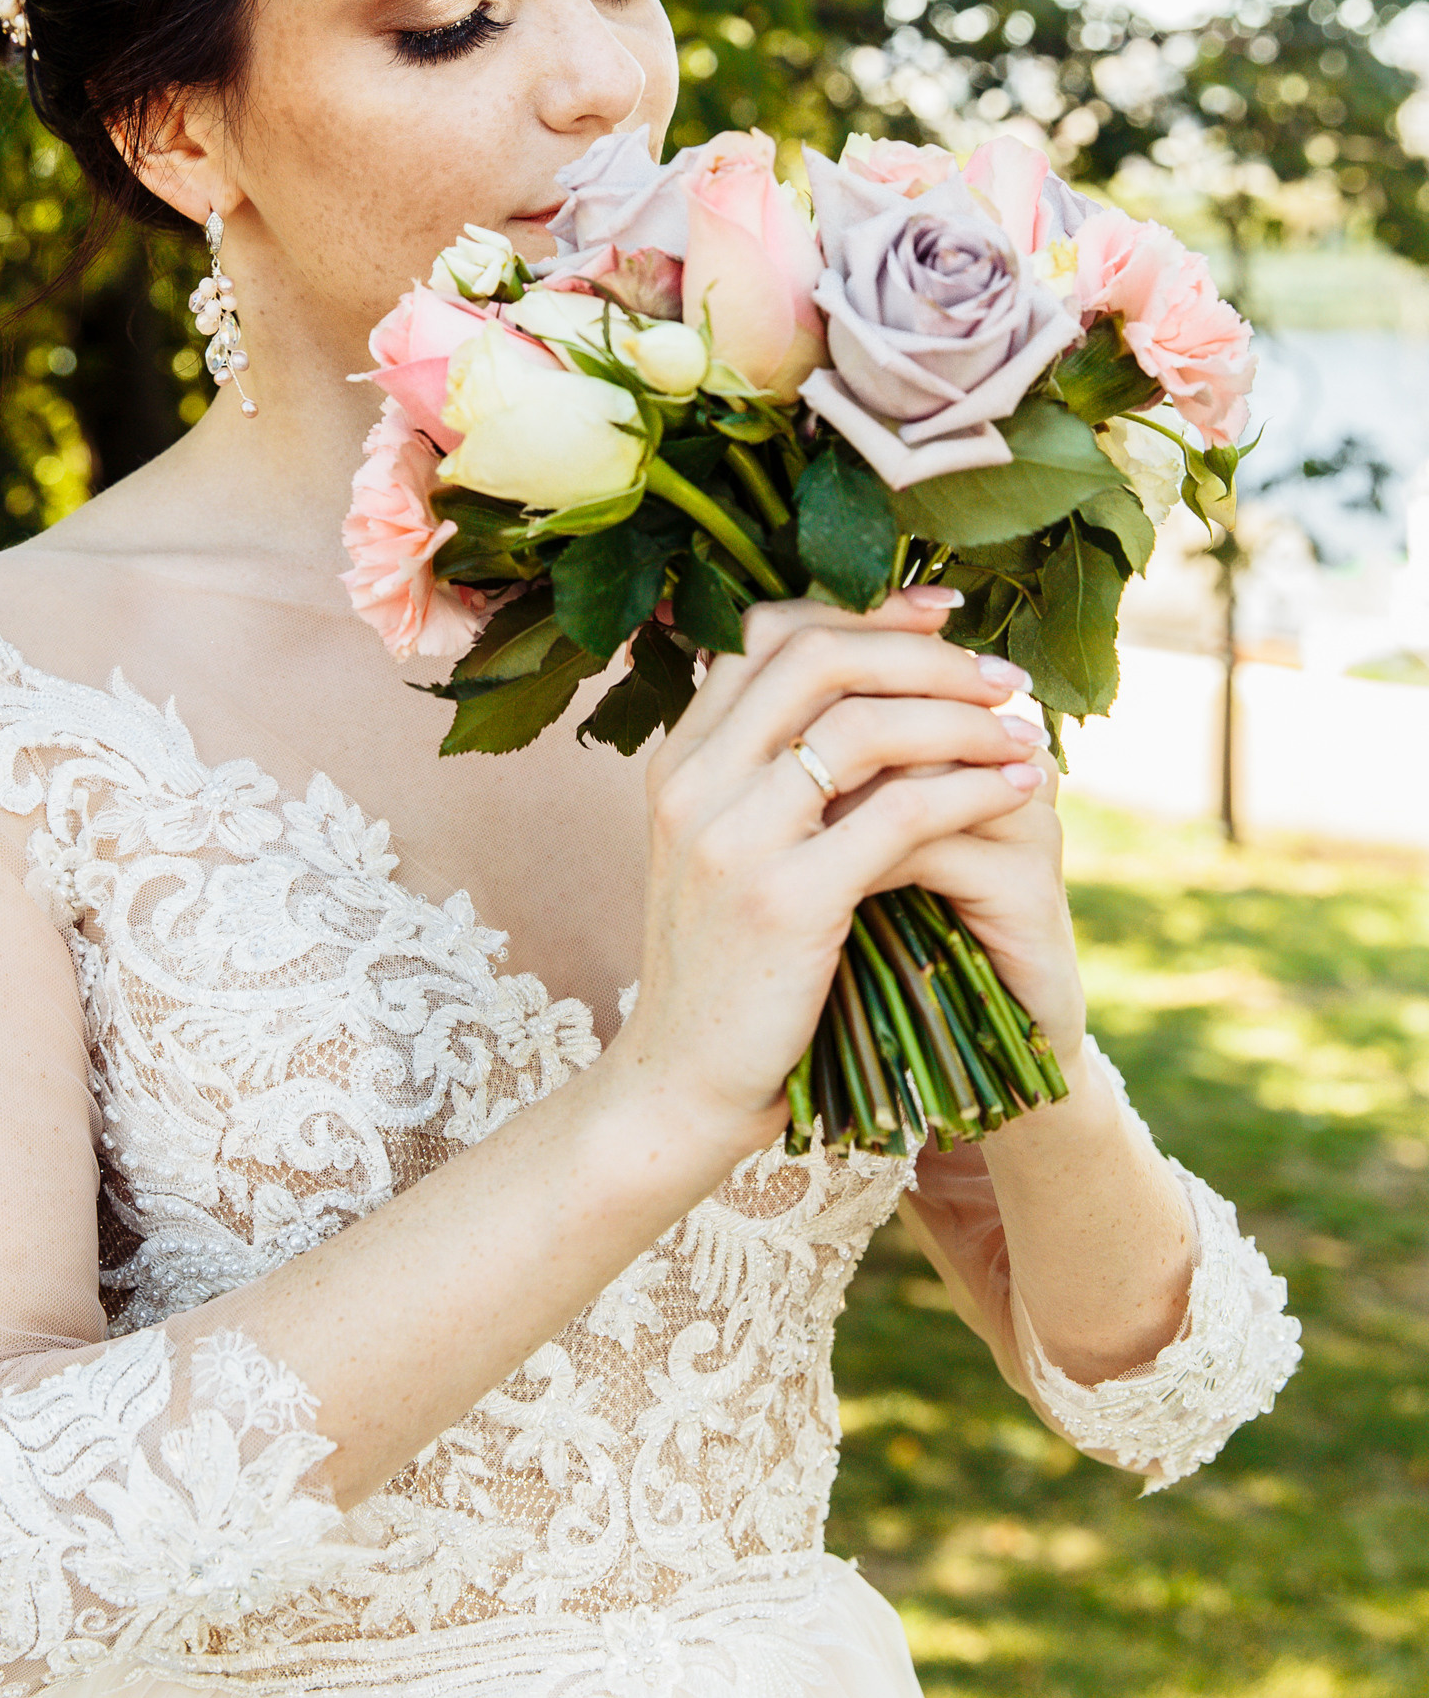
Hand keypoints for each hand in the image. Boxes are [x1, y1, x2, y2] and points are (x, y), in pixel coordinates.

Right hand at [608, 588, 1052, 1158]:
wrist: (680, 1086)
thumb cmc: (722, 971)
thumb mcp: (719, 853)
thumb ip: (760, 775)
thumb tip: (858, 700)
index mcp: (675, 761)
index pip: (763, 635)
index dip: (861, 611)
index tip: (940, 613)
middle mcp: (691, 783)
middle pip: (817, 657)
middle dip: (924, 651)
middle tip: (1000, 672)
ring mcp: (732, 839)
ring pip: (864, 723)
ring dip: (962, 714)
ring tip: (1024, 729)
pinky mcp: (786, 900)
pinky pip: (902, 811)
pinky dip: (972, 786)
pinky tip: (1016, 789)